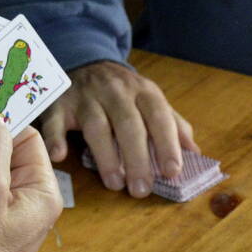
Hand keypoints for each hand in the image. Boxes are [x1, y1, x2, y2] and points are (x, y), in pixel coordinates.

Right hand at [37, 60, 195, 198]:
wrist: (85, 62)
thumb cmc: (123, 93)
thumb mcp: (151, 101)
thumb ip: (173, 125)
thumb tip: (196, 154)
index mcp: (144, 92)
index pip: (159, 117)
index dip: (167, 144)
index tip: (172, 172)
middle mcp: (116, 91)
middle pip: (128, 125)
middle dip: (137, 159)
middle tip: (141, 190)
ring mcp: (86, 96)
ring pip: (97, 125)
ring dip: (106, 156)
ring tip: (115, 184)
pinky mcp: (60, 103)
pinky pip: (55, 120)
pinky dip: (56, 137)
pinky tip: (60, 156)